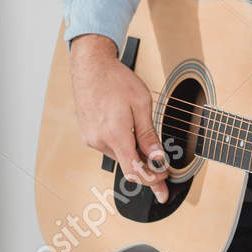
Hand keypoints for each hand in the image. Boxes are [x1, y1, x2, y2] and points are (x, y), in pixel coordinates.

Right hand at [68, 33, 169, 202]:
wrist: (91, 67)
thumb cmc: (115, 81)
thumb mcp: (141, 105)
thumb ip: (148, 134)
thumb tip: (158, 157)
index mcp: (115, 134)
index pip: (134, 170)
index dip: (151, 181)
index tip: (163, 184)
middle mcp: (100, 140)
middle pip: (127, 165)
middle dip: (147, 170)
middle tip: (163, 174)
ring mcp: (92, 138)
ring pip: (119, 156)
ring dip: (134, 156)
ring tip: (149, 148)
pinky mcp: (88, 135)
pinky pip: (110, 147)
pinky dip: (123, 147)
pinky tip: (131, 137)